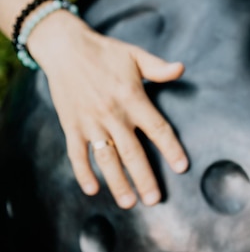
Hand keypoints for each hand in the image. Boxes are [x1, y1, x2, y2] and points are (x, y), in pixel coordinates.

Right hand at [28, 10, 188, 208]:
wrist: (65, 48)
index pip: (157, 129)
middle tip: (154, 199)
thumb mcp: (136, 56)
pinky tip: (92, 190)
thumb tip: (181, 69)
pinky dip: (83, 173)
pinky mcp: (71, 126)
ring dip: (117, 182)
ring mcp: (90, 122)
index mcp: (132, 98)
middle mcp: (112, 114)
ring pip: (106, 159)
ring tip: (129, 203)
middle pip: (133, 152)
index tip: (181, 167)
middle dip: (145, 178)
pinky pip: (77, 154)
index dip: (171, 149)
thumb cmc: (106, 53)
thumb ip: (159, 68)